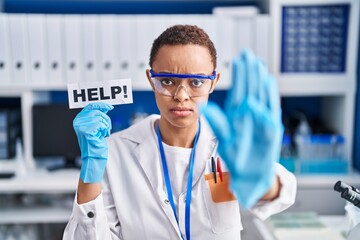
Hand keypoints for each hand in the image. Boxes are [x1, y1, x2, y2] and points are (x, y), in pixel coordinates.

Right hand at [73, 102, 113, 182]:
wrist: (94, 157)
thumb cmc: (96, 143)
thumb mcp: (97, 126)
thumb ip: (99, 116)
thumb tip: (106, 107)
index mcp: (79, 119)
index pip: (90, 106)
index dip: (101, 105)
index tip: (110, 107)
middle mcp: (77, 122)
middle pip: (97, 112)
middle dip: (106, 119)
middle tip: (107, 128)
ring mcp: (80, 126)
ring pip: (100, 118)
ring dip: (106, 125)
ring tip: (103, 133)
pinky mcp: (86, 131)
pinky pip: (100, 124)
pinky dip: (104, 129)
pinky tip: (102, 135)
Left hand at [201, 50, 283, 207]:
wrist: (250, 174)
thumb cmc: (237, 156)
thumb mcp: (225, 138)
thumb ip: (217, 122)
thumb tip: (203, 106)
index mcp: (237, 115)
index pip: (239, 90)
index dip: (239, 75)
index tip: (238, 59)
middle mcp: (250, 114)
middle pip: (250, 89)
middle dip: (249, 72)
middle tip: (247, 54)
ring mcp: (262, 120)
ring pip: (260, 95)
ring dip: (259, 80)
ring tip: (258, 64)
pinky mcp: (271, 128)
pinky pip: (269, 109)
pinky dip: (268, 96)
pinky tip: (267, 81)